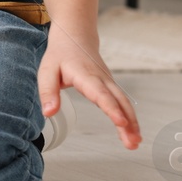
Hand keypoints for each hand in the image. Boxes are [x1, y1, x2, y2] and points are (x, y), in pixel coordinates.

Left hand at [38, 27, 140, 149]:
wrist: (75, 37)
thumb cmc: (60, 55)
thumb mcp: (46, 71)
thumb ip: (48, 92)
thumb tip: (49, 113)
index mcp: (86, 76)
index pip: (101, 94)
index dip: (112, 109)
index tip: (121, 123)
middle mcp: (102, 79)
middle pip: (119, 101)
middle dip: (128, 122)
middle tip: (133, 142)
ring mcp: (109, 82)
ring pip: (124, 103)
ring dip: (132, 123)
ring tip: (135, 143)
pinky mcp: (110, 86)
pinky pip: (122, 103)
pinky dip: (129, 117)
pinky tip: (131, 132)